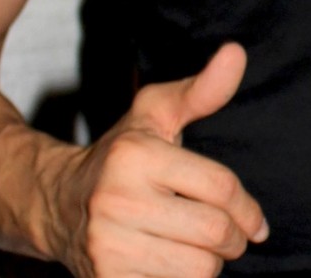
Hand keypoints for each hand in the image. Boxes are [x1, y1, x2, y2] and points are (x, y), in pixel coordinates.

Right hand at [49, 43, 267, 276]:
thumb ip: (201, 91)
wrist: (54, 204)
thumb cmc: (121, 157)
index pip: (221, 188)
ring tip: (197, 250)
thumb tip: (237, 53)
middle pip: (214, 233)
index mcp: (137, 156)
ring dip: (209, 265)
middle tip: (227, 237)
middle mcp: (118, 199)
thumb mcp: (155, 116)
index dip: (249, 210)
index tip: (256, 223)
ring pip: (198, 269)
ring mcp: (108, 244)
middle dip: (233, 239)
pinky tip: (171, 265)